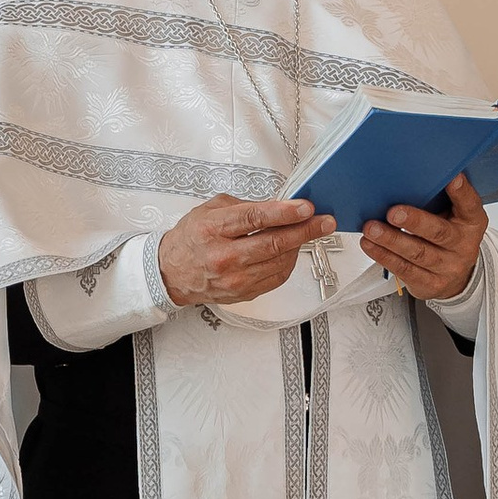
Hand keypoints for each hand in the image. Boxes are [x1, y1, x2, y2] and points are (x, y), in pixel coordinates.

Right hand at [157, 196, 335, 307]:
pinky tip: (292, 250)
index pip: (254, 219)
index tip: (306, 207)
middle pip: (273, 243)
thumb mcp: (210, 210)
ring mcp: (235, 279)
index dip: (284, 213)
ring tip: (309, 232)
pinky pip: (277, 277)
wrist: (172, 272)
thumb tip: (278, 206)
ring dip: (300, 246)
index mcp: (213, 230)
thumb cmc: (191, 238)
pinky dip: (289, 262)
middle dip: (305, 231)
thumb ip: (244, 206)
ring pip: (279, 262)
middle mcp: (223, 257)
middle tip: (324, 222)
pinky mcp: (244, 293)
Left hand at [360, 170, 485, 300]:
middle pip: (438, 232)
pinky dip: (384, 256)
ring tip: (372, 229)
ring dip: (391, 240)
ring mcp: (448, 267)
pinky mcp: (431, 284)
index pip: (470, 205)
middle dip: (414, 221)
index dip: (462, 192)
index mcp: (472, 222)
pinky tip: (370, 244)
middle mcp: (463, 245)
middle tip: (393, 213)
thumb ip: (438, 198)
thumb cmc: (448, 236)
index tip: (452, 178)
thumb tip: (407, 176)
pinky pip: (404, 270)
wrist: (456, 276)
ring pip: (417, 253)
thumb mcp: (453, 215)